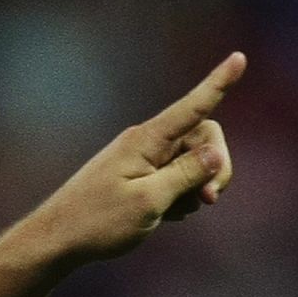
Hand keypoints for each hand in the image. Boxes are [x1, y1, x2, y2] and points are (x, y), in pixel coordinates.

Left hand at [25, 51, 244, 262]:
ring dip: (198, 187)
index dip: (218, 84)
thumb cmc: (98, 221)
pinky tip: (167, 216)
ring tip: (176, 213)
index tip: (240, 57)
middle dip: (216, 167)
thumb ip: (186, 175)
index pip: (192, 107)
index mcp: (147, 141)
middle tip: (209, 201)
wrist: (57, 239)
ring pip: (193, 162)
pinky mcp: (141, 178)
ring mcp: (143, 160)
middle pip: (203, 138)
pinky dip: (181, 197)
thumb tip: (216, 153)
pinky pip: (177, 179)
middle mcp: (146, 143)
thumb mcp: (149, 201)